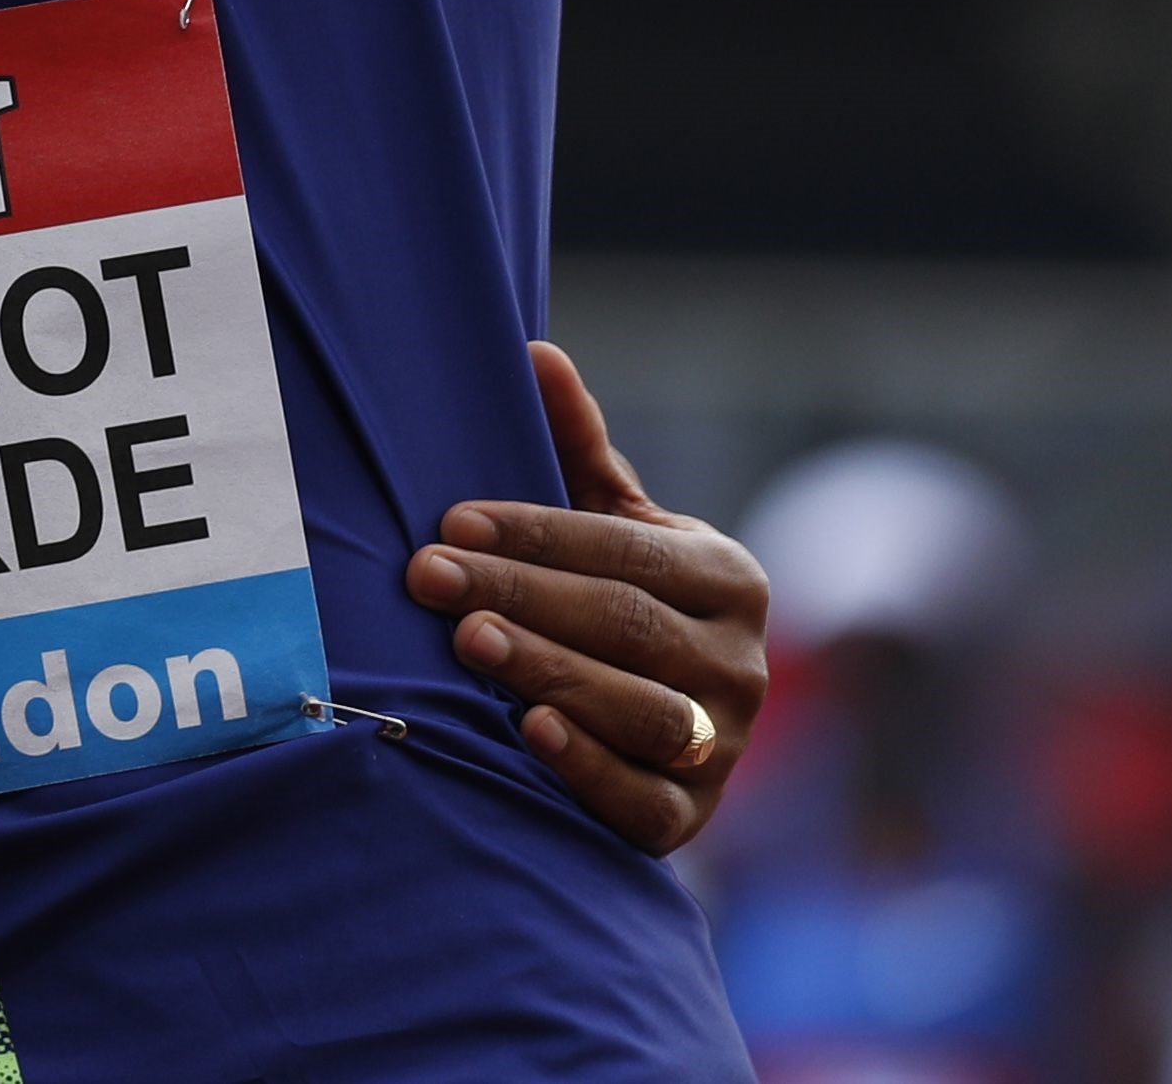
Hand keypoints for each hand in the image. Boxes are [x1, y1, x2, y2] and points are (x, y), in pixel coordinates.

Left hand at [405, 340, 768, 856]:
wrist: (656, 735)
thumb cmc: (620, 603)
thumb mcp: (614, 529)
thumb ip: (578, 451)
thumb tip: (534, 351)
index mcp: (729, 580)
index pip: (627, 551)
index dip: (538, 535)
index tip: (450, 520)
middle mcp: (742, 665)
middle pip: (626, 625)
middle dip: (520, 596)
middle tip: (429, 576)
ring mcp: (722, 747)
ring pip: (639, 710)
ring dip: (549, 671)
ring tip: (468, 640)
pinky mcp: (690, 821)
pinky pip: (645, 799)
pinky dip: (590, 767)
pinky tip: (531, 730)